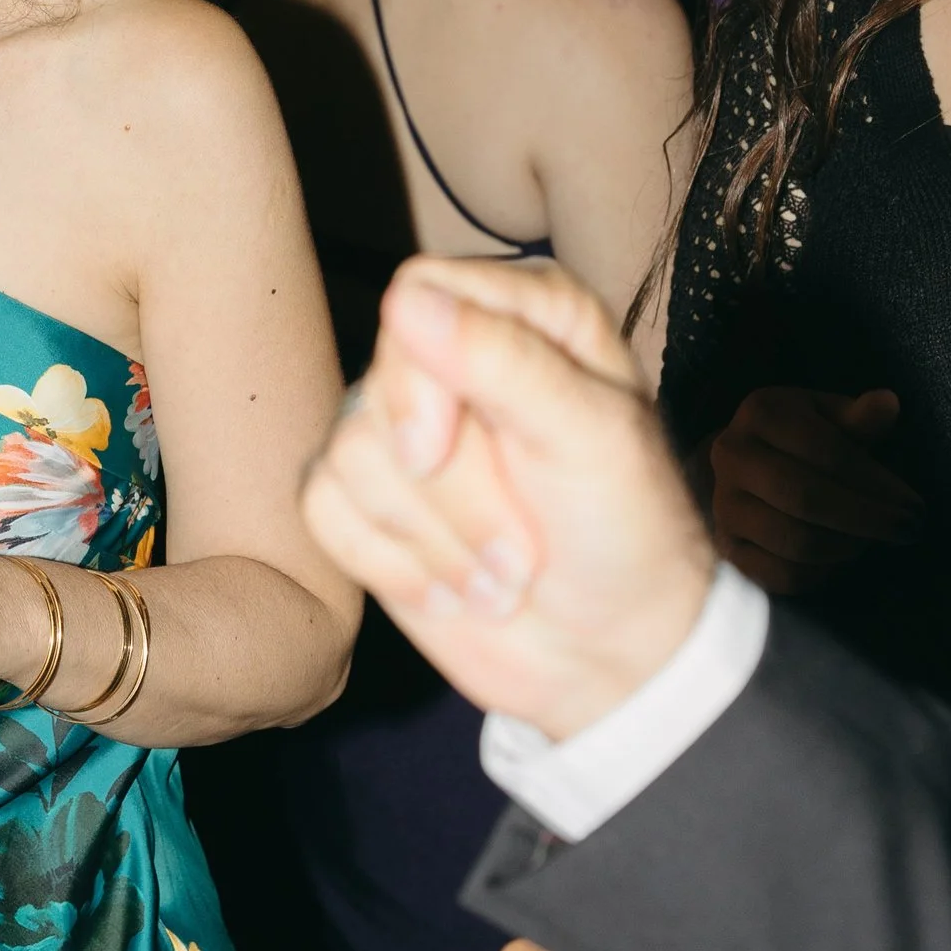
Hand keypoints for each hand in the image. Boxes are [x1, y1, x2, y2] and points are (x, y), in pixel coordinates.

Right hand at [301, 258, 715, 740]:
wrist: (609, 656)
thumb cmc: (626, 533)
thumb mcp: (591, 439)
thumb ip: (506, 362)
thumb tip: (408, 299)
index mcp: (523, 315)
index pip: (419, 295)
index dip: (419, 377)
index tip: (442, 452)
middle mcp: (455, 358)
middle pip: (383, 389)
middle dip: (451, 493)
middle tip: (521, 551)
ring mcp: (405, 428)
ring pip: (348, 455)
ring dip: (434, 543)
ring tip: (501, 580)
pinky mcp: (367, 498)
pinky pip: (323, 508)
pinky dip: (391, 566)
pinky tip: (452, 591)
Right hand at [708, 385, 919, 592]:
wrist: (752, 469)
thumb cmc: (807, 439)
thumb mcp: (833, 418)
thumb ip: (860, 418)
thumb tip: (887, 404)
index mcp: (760, 412)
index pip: (826, 451)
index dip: (876, 483)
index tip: (913, 503)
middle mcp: (731, 456)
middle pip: (806, 497)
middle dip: (867, 518)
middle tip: (908, 528)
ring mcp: (724, 505)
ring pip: (796, 541)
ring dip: (849, 545)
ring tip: (873, 538)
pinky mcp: (728, 549)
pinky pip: (782, 576)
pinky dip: (824, 574)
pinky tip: (844, 557)